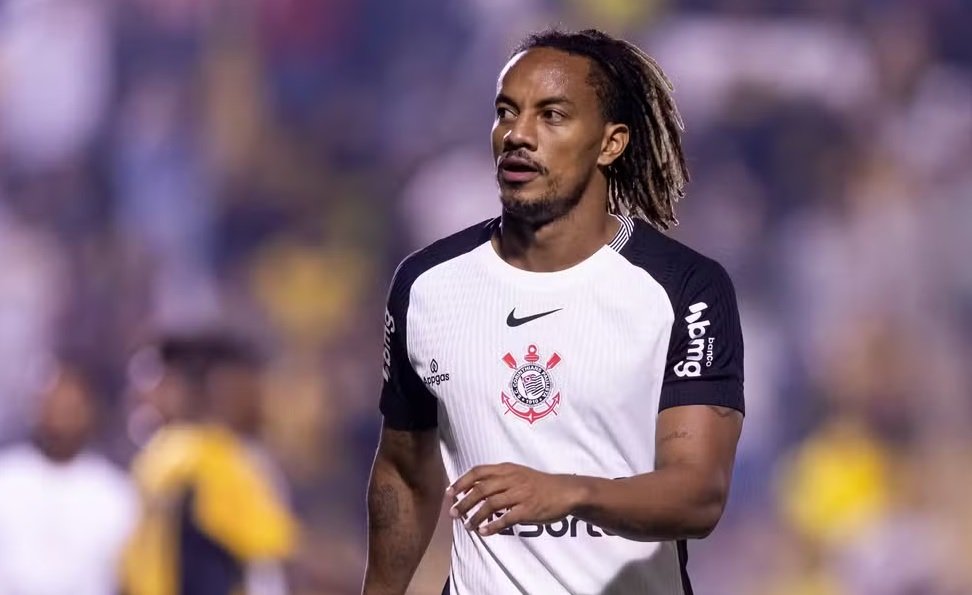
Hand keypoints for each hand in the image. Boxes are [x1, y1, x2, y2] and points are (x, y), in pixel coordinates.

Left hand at [446, 463, 585, 535]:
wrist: (565, 491)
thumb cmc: (538, 484)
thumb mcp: (517, 473)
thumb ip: (497, 478)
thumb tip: (471, 488)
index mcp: (507, 469)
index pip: (478, 471)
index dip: (461, 481)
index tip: (449, 493)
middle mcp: (512, 479)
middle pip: (480, 489)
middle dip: (464, 502)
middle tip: (453, 514)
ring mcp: (520, 494)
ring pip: (491, 504)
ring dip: (476, 517)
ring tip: (468, 526)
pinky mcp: (529, 509)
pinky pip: (506, 518)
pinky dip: (493, 526)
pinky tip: (484, 532)